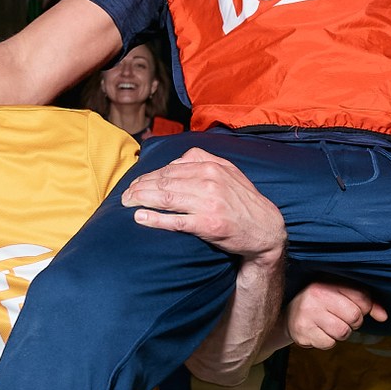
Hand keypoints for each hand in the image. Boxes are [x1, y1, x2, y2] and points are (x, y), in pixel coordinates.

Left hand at [121, 150, 286, 259]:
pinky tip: (140, 217)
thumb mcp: (228, 172)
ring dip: (141, 200)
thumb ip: (202, 160)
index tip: (135, 184)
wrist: (266, 229)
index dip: (148, 176)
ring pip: (166, 198)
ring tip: (127, 203)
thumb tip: (174, 162)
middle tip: (125, 195)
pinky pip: (175, 220)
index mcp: (211, 166)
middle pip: (164, 182)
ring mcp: (208, 203)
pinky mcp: (208, 224)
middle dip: (140, 188)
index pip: (170, 169)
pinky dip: (154, 219)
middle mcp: (209, 181)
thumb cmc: (243, 201)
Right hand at [285, 283, 387, 347]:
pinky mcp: (302, 331)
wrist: (288, 316)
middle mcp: (317, 294)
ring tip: (330, 325)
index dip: (365, 308)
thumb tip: (384, 316)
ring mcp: (308, 313)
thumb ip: (366, 303)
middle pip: (354, 317)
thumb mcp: (341, 295)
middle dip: (353, 322)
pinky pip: (329, 343)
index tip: (356, 309)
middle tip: (341, 318)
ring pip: (343, 332)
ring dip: (341, 333)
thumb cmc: (321, 304)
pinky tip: (319, 332)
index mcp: (328, 281)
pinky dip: (328, 341)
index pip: (362, 298)